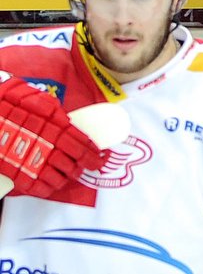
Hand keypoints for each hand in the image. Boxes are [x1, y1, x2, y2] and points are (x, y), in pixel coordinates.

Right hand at [0, 76, 106, 197]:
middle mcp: (47, 146)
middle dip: (84, 166)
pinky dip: (49, 188)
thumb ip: (58, 114)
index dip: (95, 155)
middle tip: (89, 166)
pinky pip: (39, 188)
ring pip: (59, 178)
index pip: (83, 146)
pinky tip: (53, 184)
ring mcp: (31, 162)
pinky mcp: (17, 174)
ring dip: (68, 177)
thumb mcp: (42, 102)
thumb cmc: (14, 103)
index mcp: (57, 128)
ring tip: (71, 174)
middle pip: (74, 164)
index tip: (102, 157)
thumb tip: (70, 122)